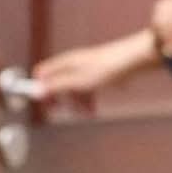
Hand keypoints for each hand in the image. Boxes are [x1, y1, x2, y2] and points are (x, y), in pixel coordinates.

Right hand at [30, 30, 159, 110]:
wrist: (134, 60)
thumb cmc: (107, 68)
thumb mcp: (78, 82)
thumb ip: (57, 86)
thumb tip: (37, 91)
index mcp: (66, 62)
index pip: (43, 73)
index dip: (40, 88)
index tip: (44, 103)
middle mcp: (74, 63)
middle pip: (58, 81)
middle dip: (60, 98)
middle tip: (62, 110)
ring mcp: (87, 68)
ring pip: (75, 88)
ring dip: (76, 102)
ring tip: (86, 113)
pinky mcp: (99, 73)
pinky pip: (87, 89)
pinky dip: (88, 99)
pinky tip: (93, 108)